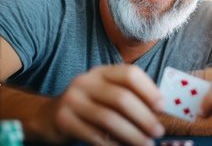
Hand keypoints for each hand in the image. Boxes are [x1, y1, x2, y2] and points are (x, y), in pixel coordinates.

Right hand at [46, 65, 164, 144]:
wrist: (50, 116)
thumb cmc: (91, 106)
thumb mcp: (107, 94)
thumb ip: (131, 98)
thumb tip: (159, 112)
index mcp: (103, 72)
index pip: (130, 74)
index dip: (149, 90)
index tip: (161, 106)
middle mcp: (86, 81)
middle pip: (122, 98)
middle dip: (144, 117)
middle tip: (158, 131)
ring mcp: (72, 99)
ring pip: (109, 118)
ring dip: (132, 134)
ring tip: (146, 143)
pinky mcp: (63, 119)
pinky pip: (94, 134)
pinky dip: (113, 144)